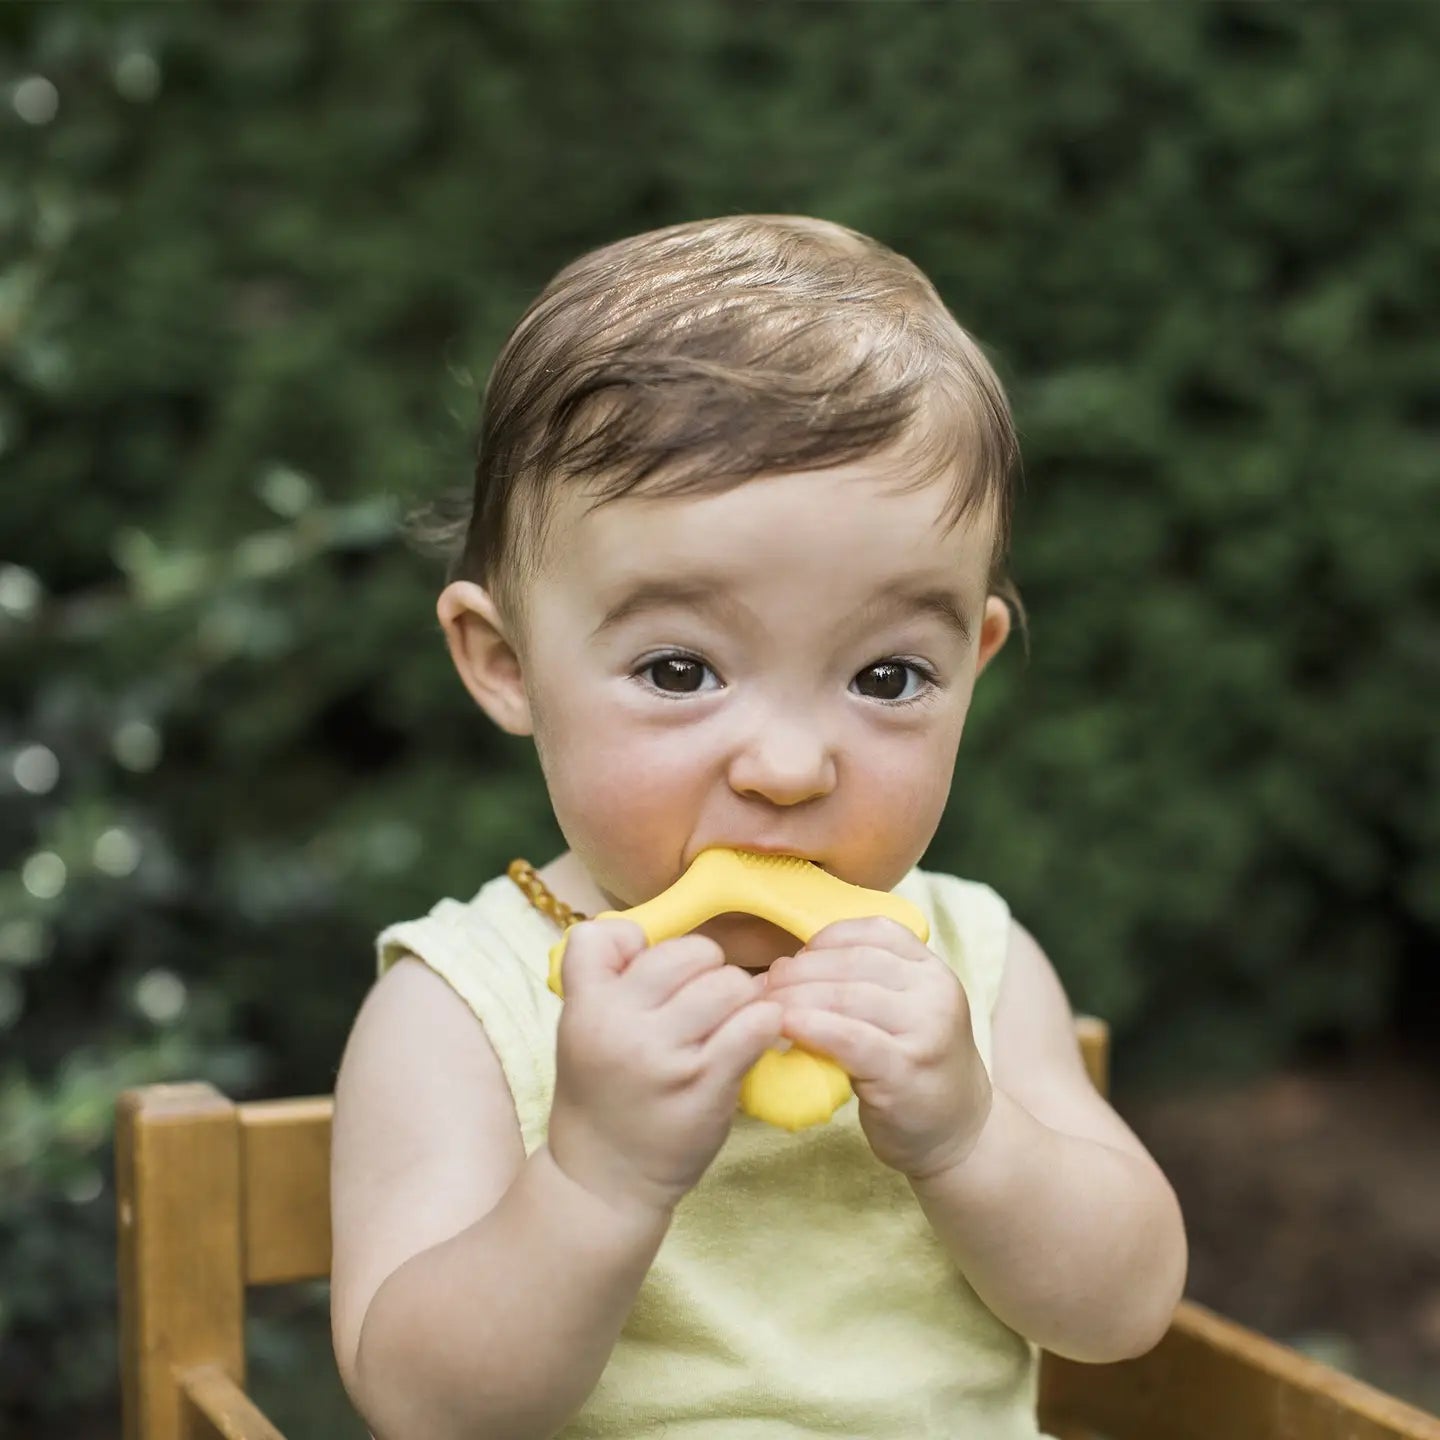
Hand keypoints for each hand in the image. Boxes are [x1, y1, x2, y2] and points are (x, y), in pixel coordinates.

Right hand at [548, 918, 783, 1218]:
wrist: (603, 1181)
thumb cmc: (603, 1094)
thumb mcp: (582, 1029)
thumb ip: (607, 977)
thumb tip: (645, 933)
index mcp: (586, 1007)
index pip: (609, 934)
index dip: (642, 947)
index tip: (654, 977)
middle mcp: (621, 1026)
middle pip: (690, 952)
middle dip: (708, 970)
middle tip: (706, 1002)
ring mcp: (665, 1056)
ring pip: (730, 983)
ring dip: (741, 997)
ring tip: (730, 1022)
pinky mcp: (707, 1085)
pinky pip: (756, 1024)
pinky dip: (765, 1023)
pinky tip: (755, 1036)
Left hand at [764, 917, 991, 1178]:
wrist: (956, 1132)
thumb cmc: (911, 1067)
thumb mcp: (902, 1011)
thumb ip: (865, 982)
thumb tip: (787, 965)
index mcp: (932, 968)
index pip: (872, 932)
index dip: (823, 941)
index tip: (790, 960)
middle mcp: (936, 991)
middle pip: (852, 962)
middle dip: (798, 971)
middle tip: (762, 987)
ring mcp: (927, 1029)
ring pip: (846, 996)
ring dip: (794, 998)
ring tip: (763, 1009)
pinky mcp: (906, 1069)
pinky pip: (850, 1037)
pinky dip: (811, 1027)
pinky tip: (784, 1027)